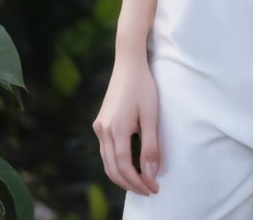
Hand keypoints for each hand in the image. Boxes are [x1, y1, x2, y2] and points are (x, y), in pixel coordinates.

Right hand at [93, 54, 160, 196]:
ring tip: (140, 182)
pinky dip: (116, 164)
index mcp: (116, 129)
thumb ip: (150, 146)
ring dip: (122, 176)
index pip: (124, 166)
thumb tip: (151, 174)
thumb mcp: (150, 115)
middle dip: (130, 183)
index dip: (138, 181)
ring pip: (107, 162)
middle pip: (113, 169)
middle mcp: (103, 130)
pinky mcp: (100, 123)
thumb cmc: (143, 86)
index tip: (153, 188)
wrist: (128, 63)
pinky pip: (106, 151)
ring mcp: (99, 126)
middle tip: (148, 190)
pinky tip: (129, 165)